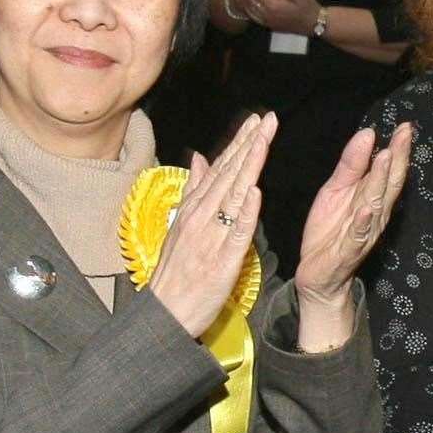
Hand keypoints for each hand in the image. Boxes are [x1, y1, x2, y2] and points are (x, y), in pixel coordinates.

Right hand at [149, 112, 276, 337]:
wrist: (164, 312)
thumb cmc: (175, 272)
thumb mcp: (181, 225)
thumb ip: (193, 192)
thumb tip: (201, 158)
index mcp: (194, 208)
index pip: (221, 169)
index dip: (239, 143)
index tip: (256, 121)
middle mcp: (201, 216)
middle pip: (229, 175)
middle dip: (249, 145)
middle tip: (268, 119)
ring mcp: (211, 237)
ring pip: (233, 196)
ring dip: (250, 167)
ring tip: (264, 141)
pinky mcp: (222, 260)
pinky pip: (235, 233)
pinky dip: (245, 212)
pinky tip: (256, 193)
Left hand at [241, 0, 317, 35]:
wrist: (316, 26)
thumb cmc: (310, 9)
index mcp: (273, 7)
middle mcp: (268, 16)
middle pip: (249, 3)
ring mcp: (269, 23)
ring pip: (251, 12)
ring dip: (245, 1)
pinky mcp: (272, 26)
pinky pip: (256, 18)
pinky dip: (251, 9)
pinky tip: (250, 4)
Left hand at [293, 123, 411, 347]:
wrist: (318, 274)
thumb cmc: (331, 231)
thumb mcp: (336, 191)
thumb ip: (351, 165)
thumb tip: (368, 134)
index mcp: (371, 199)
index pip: (389, 172)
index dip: (398, 150)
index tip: (405, 127)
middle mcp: (374, 215)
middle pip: (388, 185)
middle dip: (396, 160)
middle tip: (403, 135)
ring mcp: (363, 234)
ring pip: (375, 205)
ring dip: (381, 182)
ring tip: (386, 158)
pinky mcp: (347, 251)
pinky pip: (357, 236)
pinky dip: (362, 223)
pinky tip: (366, 209)